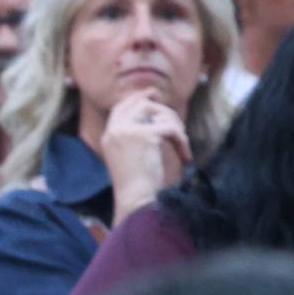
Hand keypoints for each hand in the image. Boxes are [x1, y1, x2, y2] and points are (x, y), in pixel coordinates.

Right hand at [102, 91, 190, 217]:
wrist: (134, 198)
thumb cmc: (136, 187)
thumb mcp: (129, 159)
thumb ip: (135, 140)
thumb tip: (154, 121)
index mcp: (108, 137)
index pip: (120, 109)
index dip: (136, 99)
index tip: (150, 96)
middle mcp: (115, 131)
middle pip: (138, 104)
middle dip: (157, 104)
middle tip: (170, 105)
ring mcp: (127, 131)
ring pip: (157, 112)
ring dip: (175, 125)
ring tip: (181, 144)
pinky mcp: (144, 134)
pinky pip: (171, 128)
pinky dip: (182, 141)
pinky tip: (185, 156)